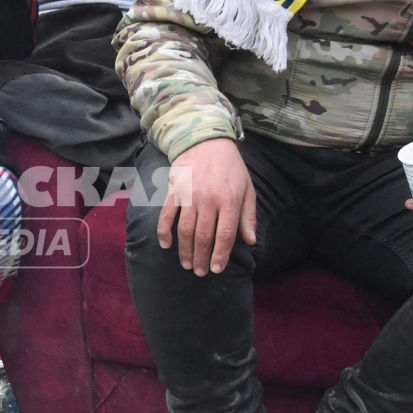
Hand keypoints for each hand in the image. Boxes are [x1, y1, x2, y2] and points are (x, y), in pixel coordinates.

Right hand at [159, 137, 255, 274]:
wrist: (206, 140)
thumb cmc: (230, 167)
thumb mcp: (247, 188)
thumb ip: (247, 216)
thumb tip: (248, 241)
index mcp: (229, 200)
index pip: (225, 235)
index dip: (220, 255)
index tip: (216, 269)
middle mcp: (208, 200)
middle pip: (204, 236)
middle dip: (201, 258)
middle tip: (199, 272)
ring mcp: (189, 195)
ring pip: (185, 230)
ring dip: (184, 250)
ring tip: (186, 264)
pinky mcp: (174, 191)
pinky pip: (166, 215)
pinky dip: (164, 232)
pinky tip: (165, 245)